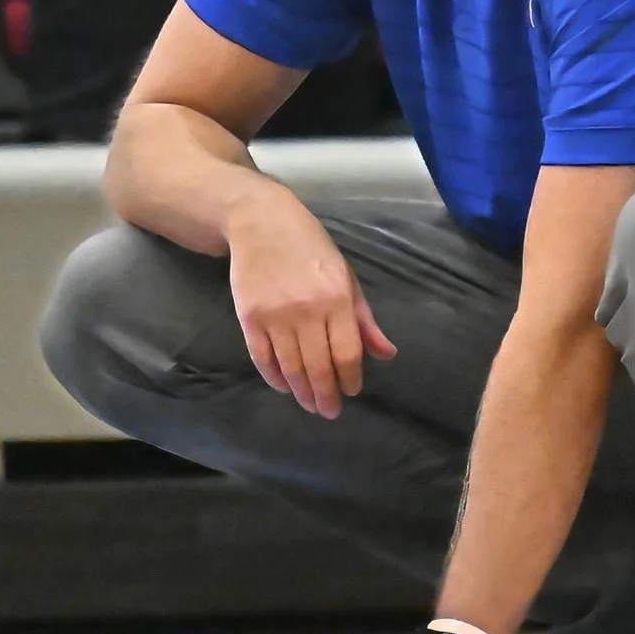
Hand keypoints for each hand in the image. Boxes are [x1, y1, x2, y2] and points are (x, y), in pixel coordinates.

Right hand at [224, 187, 396, 417]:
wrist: (260, 222)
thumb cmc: (310, 248)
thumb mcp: (345, 276)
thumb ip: (363, 318)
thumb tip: (385, 353)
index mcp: (336, 299)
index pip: (346, 352)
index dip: (350, 378)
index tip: (352, 392)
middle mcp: (306, 311)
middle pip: (318, 366)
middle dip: (326, 394)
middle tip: (329, 411)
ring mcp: (275, 315)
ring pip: (290, 366)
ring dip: (301, 391)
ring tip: (310, 404)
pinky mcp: (248, 317)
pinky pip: (262, 357)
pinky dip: (274, 377)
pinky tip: (284, 386)